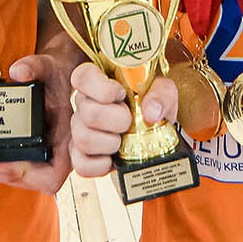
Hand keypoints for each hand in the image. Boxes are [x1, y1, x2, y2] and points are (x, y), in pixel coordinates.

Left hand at [0, 49, 74, 193]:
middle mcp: (51, 155)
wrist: (54, 77)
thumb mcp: (48, 67)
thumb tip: (18, 72)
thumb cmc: (55, 77)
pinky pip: (2, 167)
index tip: (3, 163)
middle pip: (22, 180)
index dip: (28, 174)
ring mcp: (35, 158)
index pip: (52, 175)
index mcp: (64, 140)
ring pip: (8, 176)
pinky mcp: (21, 154)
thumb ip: (34, 67)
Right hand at [68, 63, 177, 178]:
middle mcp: (84, 104)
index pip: (83, 76)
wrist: (153, 131)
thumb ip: (161, 94)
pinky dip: (101, 165)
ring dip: (110, 143)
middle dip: (116, 121)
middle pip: (88, 113)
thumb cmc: (152, 105)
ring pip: (83, 139)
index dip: (101, 88)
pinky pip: (82, 165)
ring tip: (124, 141)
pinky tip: (114, 159)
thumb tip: (151, 112)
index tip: (121, 94)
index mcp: (98, 82)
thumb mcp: (163, 91)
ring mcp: (79, 130)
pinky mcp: (81, 156)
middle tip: (130, 123)